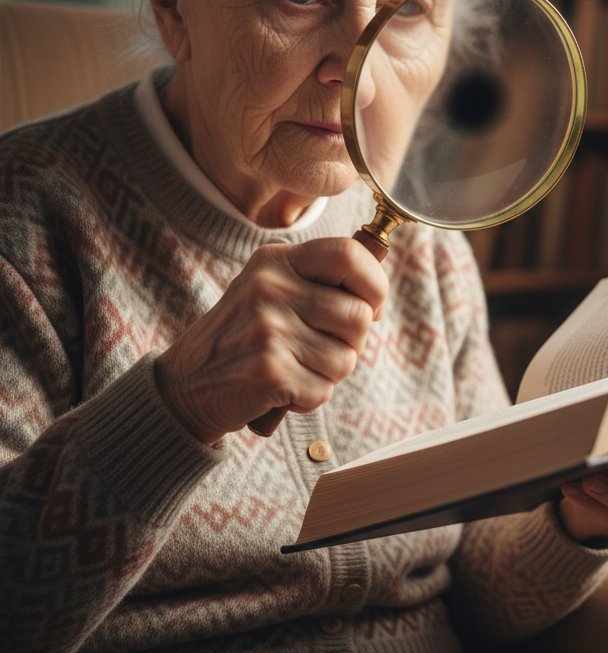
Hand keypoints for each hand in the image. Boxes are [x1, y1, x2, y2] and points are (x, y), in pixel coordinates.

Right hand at [155, 237, 387, 443]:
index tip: (372, 306)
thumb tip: (377, 295)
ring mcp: (269, 329)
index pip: (350, 255)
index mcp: (276, 262)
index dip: (375, 285)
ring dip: (330, 373)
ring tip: (295, 367)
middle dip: (353, 342)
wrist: (184, 386)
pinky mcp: (270, 370)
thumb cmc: (242, 338)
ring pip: (347, 357)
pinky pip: (324, 390)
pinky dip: (309, 397)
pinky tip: (281, 389)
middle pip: (359, 315)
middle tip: (322, 349)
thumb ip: (320, 283)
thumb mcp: (271, 291)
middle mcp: (271, 288)